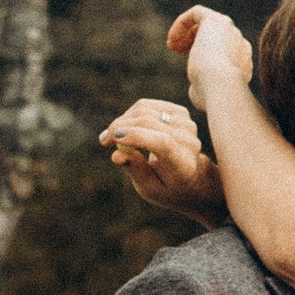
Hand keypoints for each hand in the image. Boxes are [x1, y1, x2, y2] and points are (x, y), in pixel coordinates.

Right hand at [101, 98, 223, 224]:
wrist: (191, 178)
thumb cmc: (166, 187)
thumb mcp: (149, 189)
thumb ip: (135, 171)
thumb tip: (116, 156)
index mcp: (183, 164)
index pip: (163, 143)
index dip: (136, 136)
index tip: (112, 139)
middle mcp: (189, 141)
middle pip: (150, 123)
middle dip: (120, 128)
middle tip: (104, 140)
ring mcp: (186, 124)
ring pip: (144, 110)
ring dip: (123, 122)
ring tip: (114, 138)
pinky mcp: (180, 112)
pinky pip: (146, 106)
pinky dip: (131, 115)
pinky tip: (127, 129)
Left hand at [167, 5, 254, 114]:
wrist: (221, 86)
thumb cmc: (213, 97)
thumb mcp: (208, 96)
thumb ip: (204, 88)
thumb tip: (196, 89)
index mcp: (242, 63)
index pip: (224, 52)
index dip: (204, 56)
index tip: (189, 69)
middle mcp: (240, 44)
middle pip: (216, 35)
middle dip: (195, 41)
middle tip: (178, 51)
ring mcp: (231, 31)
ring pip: (207, 22)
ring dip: (187, 32)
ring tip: (172, 45)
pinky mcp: (217, 20)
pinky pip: (198, 13)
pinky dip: (182, 23)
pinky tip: (173, 38)